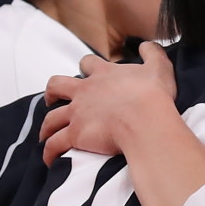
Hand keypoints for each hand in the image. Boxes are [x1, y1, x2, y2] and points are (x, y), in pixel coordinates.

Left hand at [40, 43, 179, 163]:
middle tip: (51, 100)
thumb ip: (152, 53)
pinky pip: (55, 144)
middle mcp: (85, 92)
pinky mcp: (75, 134)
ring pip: (51, 118)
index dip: (86, 67)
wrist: (145, 120)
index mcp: (104, 74)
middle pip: (56, 86)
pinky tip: (49, 160)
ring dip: (46, 127)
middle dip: (52, 93)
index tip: (87, 72)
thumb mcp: (159, 67)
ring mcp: (77, 113)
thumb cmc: (153, 96)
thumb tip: (146, 45)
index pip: (88, 63)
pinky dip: (49, 152)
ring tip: (46, 135)